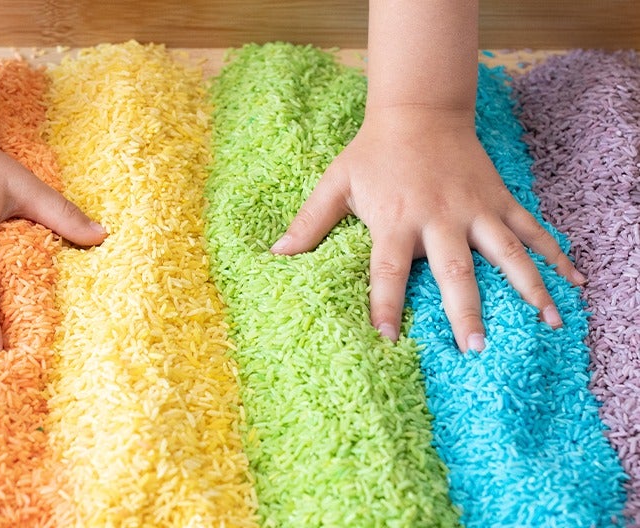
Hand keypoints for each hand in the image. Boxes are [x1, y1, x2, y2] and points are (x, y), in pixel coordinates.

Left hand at [270, 108, 584, 351]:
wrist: (419, 110)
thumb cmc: (372, 153)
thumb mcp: (336, 183)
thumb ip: (309, 223)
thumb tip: (274, 255)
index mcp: (396, 219)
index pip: (388, 271)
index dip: (384, 304)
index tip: (387, 339)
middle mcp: (439, 218)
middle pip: (455, 271)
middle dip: (466, 311)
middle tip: (476, 349)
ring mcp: (475, 209)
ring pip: (507, 253)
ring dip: (528, 289)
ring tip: (548, 324)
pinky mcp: (499, 199)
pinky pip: (532, 230)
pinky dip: (556, 255)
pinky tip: (575, 282)